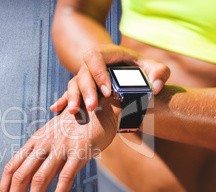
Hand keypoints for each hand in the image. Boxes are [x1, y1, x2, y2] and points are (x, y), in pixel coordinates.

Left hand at [0, 95, 120, 191]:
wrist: (98, 107)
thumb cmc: (74, 126)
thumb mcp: (51, 136)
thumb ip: (40, 153)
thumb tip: (29, 175)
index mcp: (34, 141)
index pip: (11, 168)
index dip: (3, 189)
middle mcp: (43, 144)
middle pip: (20, 176)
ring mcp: (60, 147)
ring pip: (39, 179)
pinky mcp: (79, 152)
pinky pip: (65, 176)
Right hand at [50, 44, 169, 113]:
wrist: (126, 68)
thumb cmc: (140, 68)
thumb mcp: (153, 66)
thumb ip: (160, 73)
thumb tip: (155, 87)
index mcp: (107, 55)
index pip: (95, 58)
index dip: (99, 73)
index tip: (108, 91)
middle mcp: (92, 65)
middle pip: (82, 74)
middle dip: (86, 91)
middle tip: (93, 107)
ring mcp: (85, 76)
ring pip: (73, 84)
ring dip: (72, 97)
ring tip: (74, 112)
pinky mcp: (81, 88)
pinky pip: (68, 93)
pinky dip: (62, 101)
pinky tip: (55, 109)